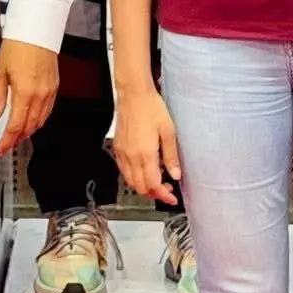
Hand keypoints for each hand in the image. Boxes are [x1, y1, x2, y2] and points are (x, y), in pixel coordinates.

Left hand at [0, 40, 58, 157]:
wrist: (36, 29)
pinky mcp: (55, 86)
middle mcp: (40, 95)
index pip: (16, 126)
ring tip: (17, 134)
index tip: (1, 149)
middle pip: (30, 127)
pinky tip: (32, 119)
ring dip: (29, 131)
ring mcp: (50, 91)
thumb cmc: (17, 44)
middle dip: (18, 139)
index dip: (7, 141)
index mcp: (24, 93)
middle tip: (7, 144)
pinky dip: (40, 119)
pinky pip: (48, 110)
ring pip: (41, 121)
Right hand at [112, 85, 181, 204]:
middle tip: (166, 189)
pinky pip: (123, 170)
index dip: (163, 195)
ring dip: (143, 186)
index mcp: (145, 154)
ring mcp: (122, 153)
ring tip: (156, 180)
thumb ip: (171, 156)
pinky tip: (143, 169)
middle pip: (140, 188)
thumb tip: (175, 174)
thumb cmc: (151, 107)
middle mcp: (131, 156)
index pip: (153, 185)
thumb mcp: (168, 131)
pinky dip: (133, 177)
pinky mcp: (117, 147)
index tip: (171, 198)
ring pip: (130, 181)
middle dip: (154, 193)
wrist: (134, 94)